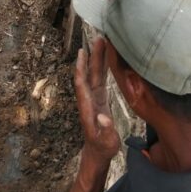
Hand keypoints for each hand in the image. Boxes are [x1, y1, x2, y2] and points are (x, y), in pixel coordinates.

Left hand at [74, 38, 120, 161]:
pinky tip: (108, 58)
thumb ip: (106, 129)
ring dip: (98, 59)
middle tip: (97, 39)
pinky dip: (104, 68)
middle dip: (92, 57)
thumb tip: (103, 117)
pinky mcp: (100, 99)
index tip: (83, 53)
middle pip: (89, 74)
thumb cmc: (102, 148)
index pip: (82, 84)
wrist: (98, 152)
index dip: (82, 68)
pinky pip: (101, 79)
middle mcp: (89, 99)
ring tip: (102, 42)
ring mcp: (94, 98)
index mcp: (87, 106)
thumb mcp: (106, 141)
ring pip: (95, 74)